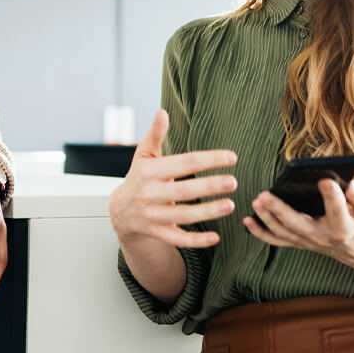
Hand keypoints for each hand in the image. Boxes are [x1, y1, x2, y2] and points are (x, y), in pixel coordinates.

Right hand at [109, 109, 237, 248]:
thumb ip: (155, 135)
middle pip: (184, 190)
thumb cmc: (139, 177)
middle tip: (233, 182)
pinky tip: (216, 237)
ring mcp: (153, 215)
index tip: (231, 157)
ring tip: (230, 205)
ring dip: (208, 212)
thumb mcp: (144, 155)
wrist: (120, 211)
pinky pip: (178, 239)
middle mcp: (150, 193)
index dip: (208, 159)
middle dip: (209, 186)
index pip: (183, 163)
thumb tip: (162, 112)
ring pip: (183, 216)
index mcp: (150, 171)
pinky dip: (196, 241)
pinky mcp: (158, 233)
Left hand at [243, 178, 353, 267]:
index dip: (333, 197)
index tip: (326, 181)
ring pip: (283, 232)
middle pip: (299, 224)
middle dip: (280, 210)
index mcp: (345, 227)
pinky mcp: (298, 241)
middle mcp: (323, 237)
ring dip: (266, 218)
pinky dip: (260, 232)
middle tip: (265, 195)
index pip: (338, 211)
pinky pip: (277, 240)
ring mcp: (307, 241)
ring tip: (256, 201)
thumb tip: (351, 185)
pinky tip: (247, 221)